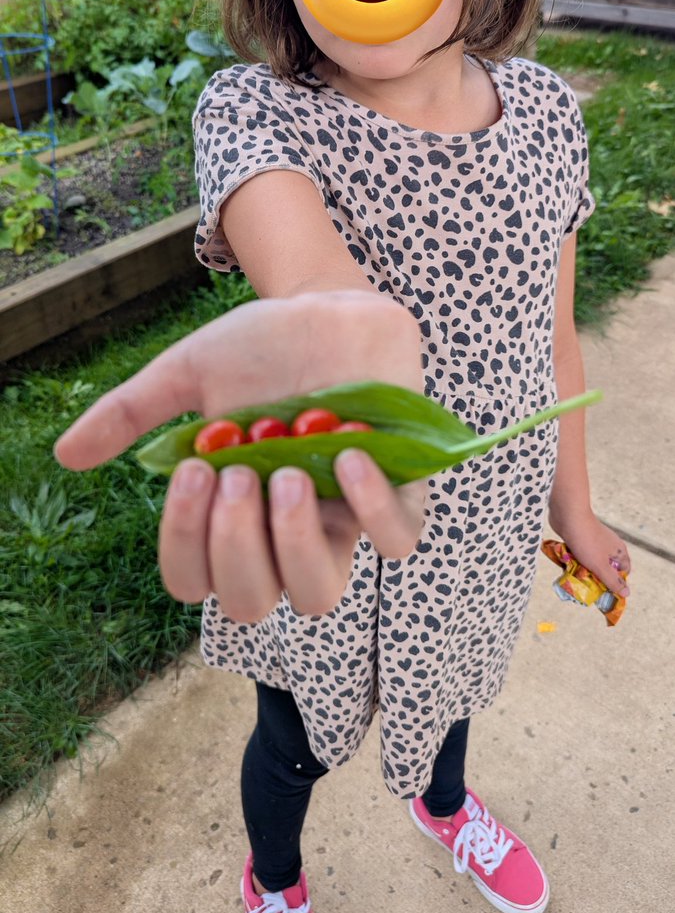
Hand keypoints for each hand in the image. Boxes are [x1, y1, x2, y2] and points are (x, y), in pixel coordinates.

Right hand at [53, 291, 427, 620]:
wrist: (328, 309)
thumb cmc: (259, 351)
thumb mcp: (189, 374)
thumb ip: (133, 414)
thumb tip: (67, 456)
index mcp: (229, 515)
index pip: (194, 580)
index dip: (186, 544)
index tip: (193, 473)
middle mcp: (282, 533)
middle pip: (252, 603)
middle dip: (235, 544)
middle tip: (239, 473)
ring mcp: (340, 519)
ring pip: (319, 592)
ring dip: (295, 540)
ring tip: (289, 472)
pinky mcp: (398, 491)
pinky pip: (397, 540)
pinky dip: (373, 509)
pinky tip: (349, 454)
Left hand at [547, 510, 631, 598]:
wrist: (568, 516)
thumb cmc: (586, 542)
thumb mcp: (600, 566)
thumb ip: (612, 581)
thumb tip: (626, 593)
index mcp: (619, 551)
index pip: (624, 571)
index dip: (616, 582)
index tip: (605, 589)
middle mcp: (609, 545)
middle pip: (606, 567)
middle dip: (596, 577)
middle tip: (586, 585)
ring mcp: (595, 541)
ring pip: (591, 561)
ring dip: (583, 569)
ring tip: (574, 575)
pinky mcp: (581, 537)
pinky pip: (580, 553)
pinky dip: (574, 559)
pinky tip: (566, 563)